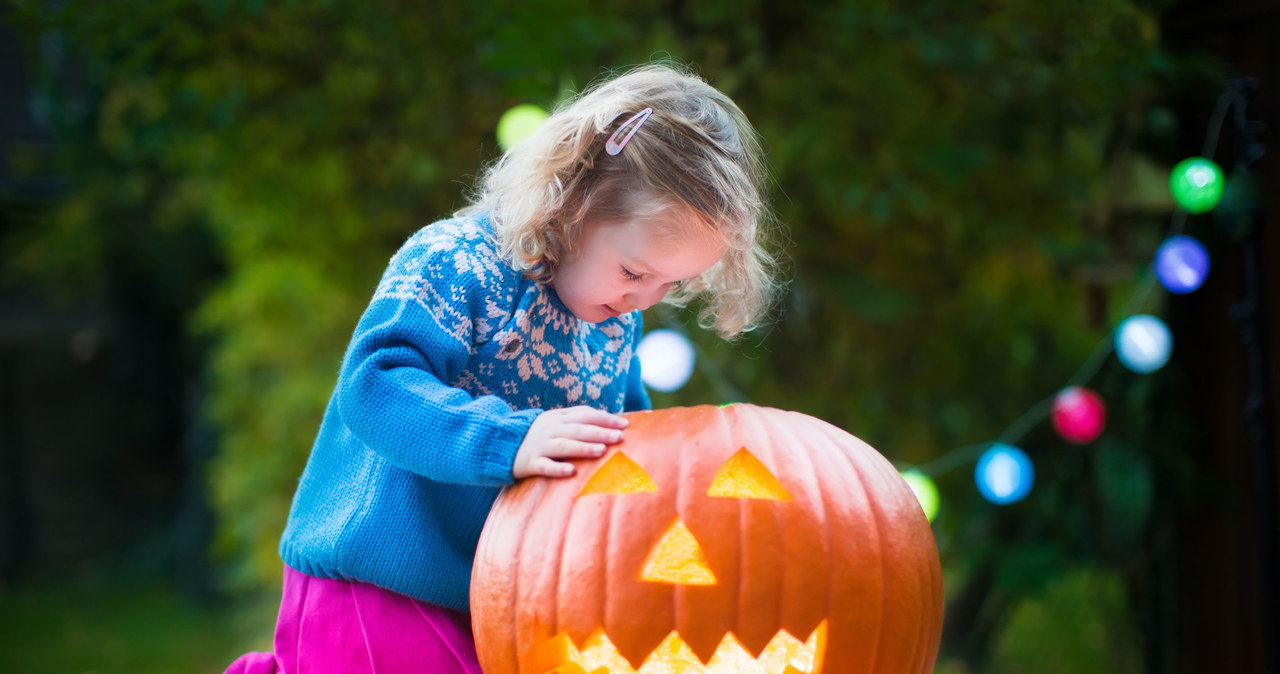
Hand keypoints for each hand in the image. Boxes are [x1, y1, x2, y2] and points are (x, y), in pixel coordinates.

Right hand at [512, 406, 628, 478]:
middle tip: (619, 437)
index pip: (585, 415)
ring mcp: (540, 446)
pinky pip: (544, 466)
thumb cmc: (539, 435)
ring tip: (601, 451)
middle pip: (578, 430)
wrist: (502, 445)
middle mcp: (550, 430)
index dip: (604, 419)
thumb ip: (579, 420)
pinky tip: (571, 471)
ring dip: (583, 448)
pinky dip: (557, 468)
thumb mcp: (556, 422)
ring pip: (563, 446)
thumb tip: (611, 421)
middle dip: (599, 433)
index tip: (624, 424)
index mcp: (558, 418)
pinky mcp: (530, 463)